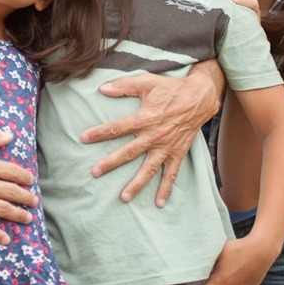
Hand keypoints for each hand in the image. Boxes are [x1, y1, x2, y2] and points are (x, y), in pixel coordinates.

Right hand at [0, 127, 36, 244]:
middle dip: (26, 197)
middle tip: (34, 201)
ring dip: (17, 214)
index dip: (24, 177)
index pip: (12, 172)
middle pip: (12, 192)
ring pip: (2, 209)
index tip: (30, 180)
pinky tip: (6, 239)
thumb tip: (9, 135)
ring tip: (27, 218)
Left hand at [81, 67, 221, 205]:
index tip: (83, 138)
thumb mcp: (147, 82)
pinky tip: (158, 202)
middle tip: (95, 172)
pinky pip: (171, 174)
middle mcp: (154, 136)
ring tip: (124, 197)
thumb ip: (124, 85)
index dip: (99, 132)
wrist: (200, 97)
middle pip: (129, 152)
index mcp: (145, 118)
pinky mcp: (177, 153)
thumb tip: (102, 88)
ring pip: (149, 169)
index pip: (117, 127)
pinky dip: (166, 189)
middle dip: (111, 163)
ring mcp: (166, 147)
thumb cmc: (171, 89)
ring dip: (136, 184)